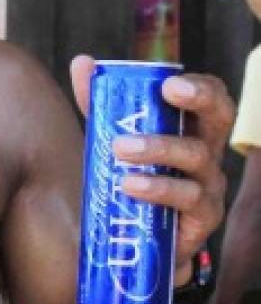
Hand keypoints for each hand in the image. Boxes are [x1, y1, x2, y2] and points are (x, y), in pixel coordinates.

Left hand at [70, 55, 233, 284]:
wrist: (134, 241)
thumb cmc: (131, 178)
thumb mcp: (112, 137)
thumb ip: (99, 102)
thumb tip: (83, 62)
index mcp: (191, 130)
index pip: (212, 98)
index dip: (200, 86)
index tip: (170, 81)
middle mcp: (207, 154)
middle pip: (220, 119)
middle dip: (198, 101)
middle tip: (166, 92)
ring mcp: (208, 187)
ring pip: (197, 159)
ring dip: (159, 149)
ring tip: (120, 149)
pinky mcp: (201, 220)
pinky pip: (188, 200)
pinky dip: (158, 189)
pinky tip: (130, 186)